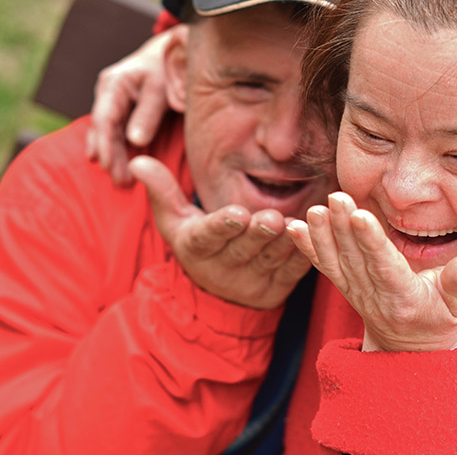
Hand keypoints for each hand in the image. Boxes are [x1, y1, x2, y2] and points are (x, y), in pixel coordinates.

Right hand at [87, 24, 187, 185]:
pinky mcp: (119, 104)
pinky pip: (112, 128)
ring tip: (119, 178)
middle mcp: (108, 89)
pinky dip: (111, 145)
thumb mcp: (162, 89)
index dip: (106, 146)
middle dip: (109, 156)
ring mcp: (111, 97)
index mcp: (115, 83)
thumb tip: (135, 141)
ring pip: (106, 130)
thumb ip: (149, 113)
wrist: (174, 51)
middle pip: (103, 128)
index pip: (105, 120)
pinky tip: (108, 162)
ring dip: (110, 154)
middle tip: (120, 181)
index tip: (111, 168)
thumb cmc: (170, 68)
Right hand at [129, 156, 311, 308]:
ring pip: (272, 259)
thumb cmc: (199, 243)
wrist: (220, 295)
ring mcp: (254, 281)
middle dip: (258, 233)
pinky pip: (295, 271)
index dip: (222, 226)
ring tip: (296, 223)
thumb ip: (162, 191)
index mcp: (198, 248)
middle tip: (272, 217)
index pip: (209, 237)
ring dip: (286, 242)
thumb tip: (139, 161)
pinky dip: (307, 253)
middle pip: (244, 248)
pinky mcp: (279, 288)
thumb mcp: (175, 221)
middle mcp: (225, 269)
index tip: (236, 214)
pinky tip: (317, 235)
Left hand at [287, 192, 456, 351]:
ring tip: (314, 210)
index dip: (371, 241)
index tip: (360, 216)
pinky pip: (323, 266)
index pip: (384, 265)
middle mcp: (373, 295)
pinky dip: (306, 247)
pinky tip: (292, 227)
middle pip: (355, 257)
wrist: (407, 348)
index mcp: (402, 296)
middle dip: (343, 227)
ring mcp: (354, 291)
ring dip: (322, 235)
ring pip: (336, 260)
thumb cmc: (438, 316)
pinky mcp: (343, 286)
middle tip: (335, 197)